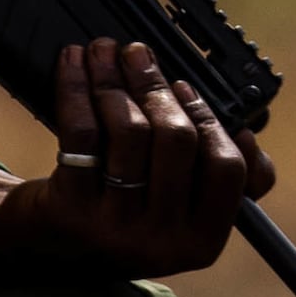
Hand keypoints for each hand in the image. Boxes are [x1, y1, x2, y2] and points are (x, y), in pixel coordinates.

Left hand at [0, 41, 276, 280]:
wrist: (49, 244)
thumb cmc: (126, 211)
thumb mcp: (180, 209)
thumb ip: (218, 177)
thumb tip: (246, 131)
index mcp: (200, 241)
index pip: (229, 170)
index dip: (211, 120)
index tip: (185, 87)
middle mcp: (161, 241)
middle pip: (177, 140)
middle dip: (157, 85)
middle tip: (138, 53)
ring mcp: (115, 229)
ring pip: (129, 131)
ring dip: (116, 79)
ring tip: (105, 52)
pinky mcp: (71, 210)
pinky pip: (81, 133)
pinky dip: (77, 87)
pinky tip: (74, 63)